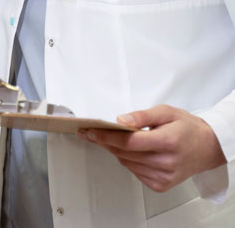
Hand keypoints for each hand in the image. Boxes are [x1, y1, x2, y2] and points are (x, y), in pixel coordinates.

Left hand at [78, 104, 226, 192]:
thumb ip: (142, 116)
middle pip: (125, 153)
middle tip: (91, 131)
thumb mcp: (165, 112)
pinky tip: (130, 150)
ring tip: (110, 138)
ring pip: (127, 163)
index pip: (129, 141)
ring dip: (115, 150)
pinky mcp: (161, 185)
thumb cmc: (186, 128)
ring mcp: (164, 177)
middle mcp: (166, 163)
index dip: (106, 136)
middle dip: (105, 141)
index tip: (90, 131)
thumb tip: (121, 120)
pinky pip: (134, 171)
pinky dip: (127, 160)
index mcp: (167, 142)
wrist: (207, 148)